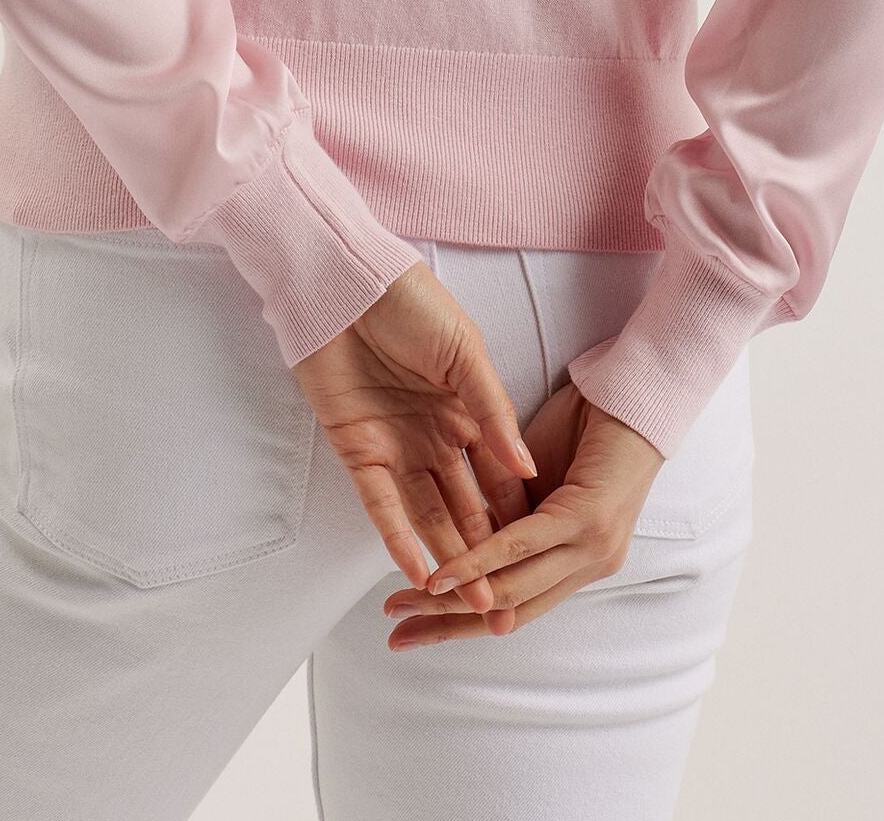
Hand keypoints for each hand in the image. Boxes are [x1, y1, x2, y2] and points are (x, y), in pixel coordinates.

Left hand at [290, 261, 540, 613]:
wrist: (348, 280)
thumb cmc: (412, 303)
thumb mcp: (465, 353)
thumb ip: (493, 412)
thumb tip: (528, 469)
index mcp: (466, 414)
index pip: (496, 478)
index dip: (513, 519)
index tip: (535, 561)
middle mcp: (433, 438)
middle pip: (462, 506)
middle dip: (481, 555)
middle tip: (500, 603)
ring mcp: (395, 447)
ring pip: (424, 515)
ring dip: (444, 557)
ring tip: (467, 601)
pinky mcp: (356, 449)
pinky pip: (379, 503)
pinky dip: (396, 536)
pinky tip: (415, 568)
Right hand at [378, 374, 664, 646]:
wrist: (635, 393)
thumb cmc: (588, 431)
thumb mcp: (539, 485)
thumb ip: (511, 519)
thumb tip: (465, 539)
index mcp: (575, 562)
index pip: (510, 607)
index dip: (457, 621)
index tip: (409, 628)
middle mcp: (586, 566)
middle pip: (505, 611)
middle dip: (445, 623)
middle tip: (394, 631)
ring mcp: (593, 548)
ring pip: (510, 587)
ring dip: (453, 599)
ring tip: (408, 604)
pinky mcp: (588, 520)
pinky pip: (521, 545)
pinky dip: (479, 561)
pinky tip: (446, 572)